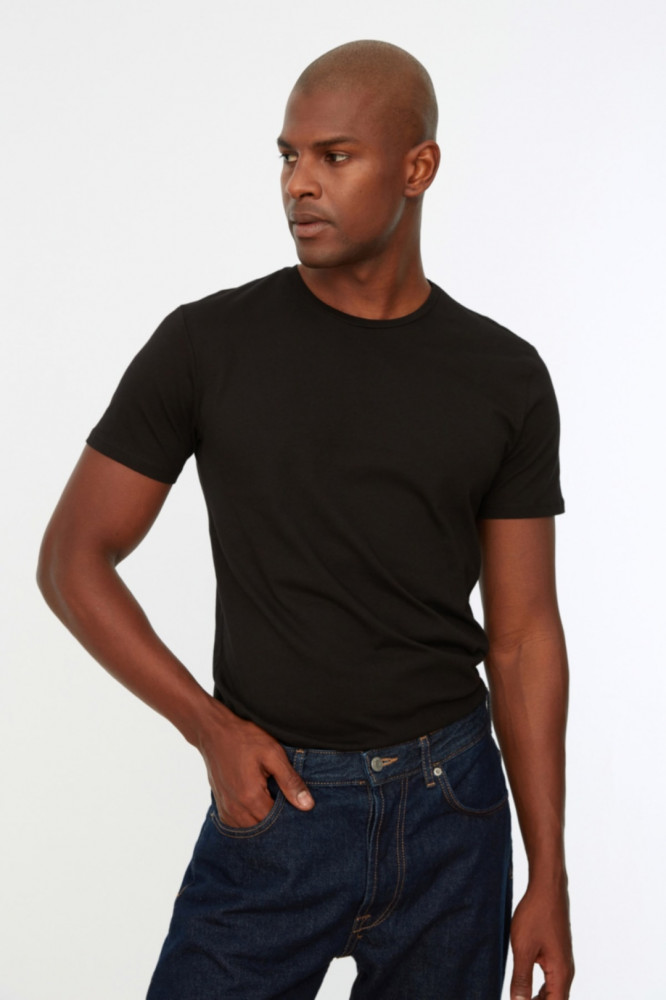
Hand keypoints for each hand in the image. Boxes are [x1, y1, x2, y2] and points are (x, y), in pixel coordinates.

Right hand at [196, 700, 314, 827]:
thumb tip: (307, 806)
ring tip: (272, 800)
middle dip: (277, 820)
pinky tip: (258, 804)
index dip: (290, 816)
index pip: (277, 822)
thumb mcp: (273, 754)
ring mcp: (226, 809)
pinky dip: (250, 819)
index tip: (297, 804)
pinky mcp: (221, 806)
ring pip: (251, 829)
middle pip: (264, 828)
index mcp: (251, 797)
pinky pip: (238, 824)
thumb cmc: (245, 738)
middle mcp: (236, 808)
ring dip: (263, 820)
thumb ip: (290, 781)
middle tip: (286, 800)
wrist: (214, 731)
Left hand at [510, 878, 573, 998]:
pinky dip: (540, 989)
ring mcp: (562, 961)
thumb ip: (521, 979)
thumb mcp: (523, 948)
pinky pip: (551, 979)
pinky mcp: (556, 953)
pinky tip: (527, 987)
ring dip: (539, 999)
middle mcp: (566, 970)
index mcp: (561, 973)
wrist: (547, 888)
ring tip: (521, 999)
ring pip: (553, 991)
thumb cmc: (536, 915)